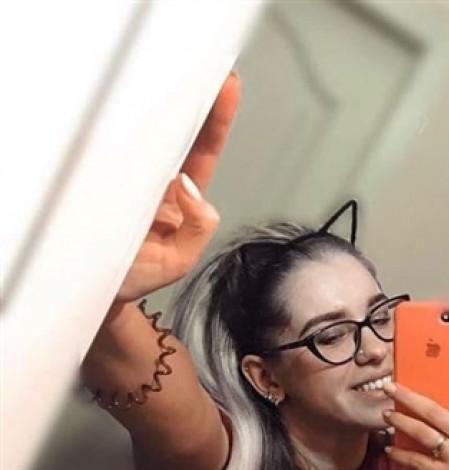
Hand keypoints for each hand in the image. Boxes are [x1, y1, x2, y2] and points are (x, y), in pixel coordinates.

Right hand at [114, 72, 240, 303]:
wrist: (98, 291)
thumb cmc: (137, 276)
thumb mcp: (178, 263)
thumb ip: (196, 231)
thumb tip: (195, 193)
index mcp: (181, 198)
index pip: (202, 153)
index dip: (216, 122)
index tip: (226, 91)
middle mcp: (159, 182)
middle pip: (180, 134)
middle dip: (195, 102)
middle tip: (207, 75)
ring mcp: (133, 177)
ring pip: (151, 137)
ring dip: (162, 111)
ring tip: (176, 87)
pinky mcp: (108, 177)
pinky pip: (121, 150)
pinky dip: (127, 132)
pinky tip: (135, 116)